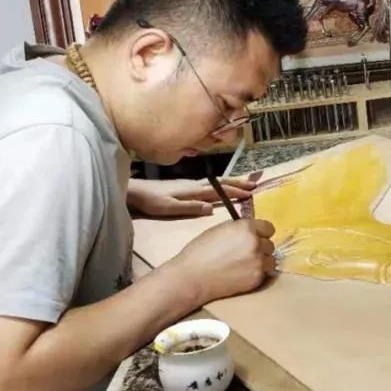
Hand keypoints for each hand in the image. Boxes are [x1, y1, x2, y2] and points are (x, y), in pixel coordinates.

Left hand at [127, 177, 254, 217]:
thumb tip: (212, 208)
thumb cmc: (151, 201)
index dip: (235, 191)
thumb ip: (190, 207)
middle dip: (238, 183)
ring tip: (245, 183)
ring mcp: (190, 184)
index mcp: (193, 190)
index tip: (251, 193)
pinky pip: (210, 184)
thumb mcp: (169, 208)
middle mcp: (194, 184)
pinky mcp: (186, 186)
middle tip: (255, 185)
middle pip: (221, 182)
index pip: (219, 190)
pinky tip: (223, 187)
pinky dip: (221, 184)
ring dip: (232, 182)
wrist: (136, 192)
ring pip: (216, 182)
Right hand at [167, 219, 276, 302]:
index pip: (268, 228)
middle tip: (245, 254)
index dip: (261, 233)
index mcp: (246, 227)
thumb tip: (249, 232)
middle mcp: (256, 243)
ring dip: (262, 262)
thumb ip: (239, 229)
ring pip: (270, 260)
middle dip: (260, 248)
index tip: (255, 238)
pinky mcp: (257, 279)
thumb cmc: (200, 251)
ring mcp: (258, 262)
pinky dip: (256, 274)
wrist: (192, 276)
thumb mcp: (220, 230)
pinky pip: (264, 274)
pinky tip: (241, 274)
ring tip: (245, 265)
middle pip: (270, 244)